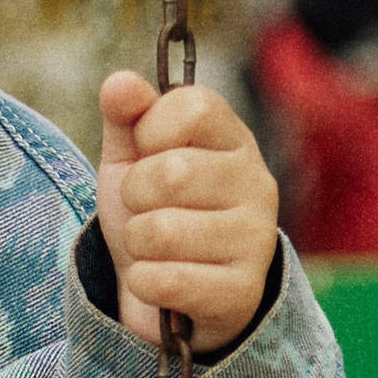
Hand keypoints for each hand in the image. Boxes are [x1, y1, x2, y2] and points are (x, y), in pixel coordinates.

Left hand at [95, 70, 278, 353]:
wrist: (174, 295)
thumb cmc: (157, 213)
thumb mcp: (133, 159)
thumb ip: (126, 117)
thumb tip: (118, 83)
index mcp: (235, 140)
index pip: (193, 107)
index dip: (151, 130)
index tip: (148, 153)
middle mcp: (258, 184)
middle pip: (170, 172)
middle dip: (135, 196)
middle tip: (145, 210)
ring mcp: (257, 239)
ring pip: (161, 231)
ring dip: (137, 244)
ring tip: (154, 248)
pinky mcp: (243, 293)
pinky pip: (166, 281)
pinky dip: (143, 283)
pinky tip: (158, 282)